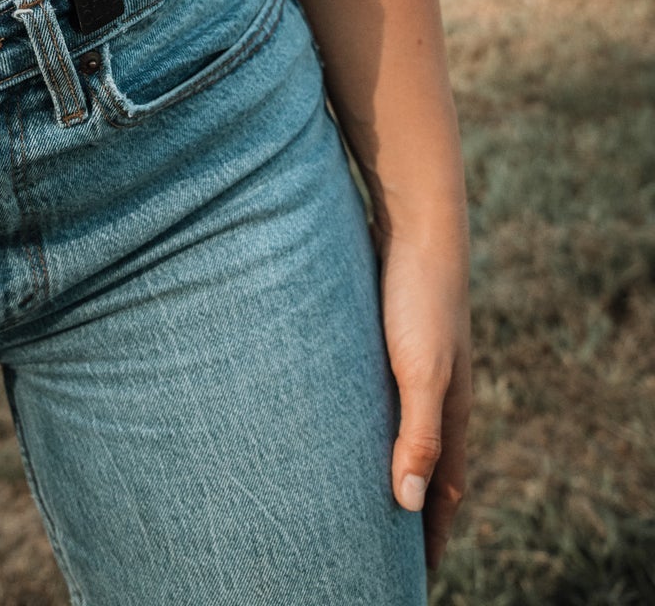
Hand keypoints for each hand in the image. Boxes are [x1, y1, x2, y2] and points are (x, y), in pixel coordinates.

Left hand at [372, 220, 471, 573]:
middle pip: (426, 465)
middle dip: (410, 509)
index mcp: (451, 408)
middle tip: (380, 550)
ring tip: (357, 496)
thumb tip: (412, 504)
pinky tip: (339, 422)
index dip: (434, 533)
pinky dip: (369, 423)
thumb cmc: (417, 296)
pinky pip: (380, 396)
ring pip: (401, 429)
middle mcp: (436, 391)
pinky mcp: (387, 337)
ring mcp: (412, 362)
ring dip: (387, 464)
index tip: (416, 576)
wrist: (416, 221)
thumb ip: (418, 434)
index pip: (445, 487)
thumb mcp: (421, 369)